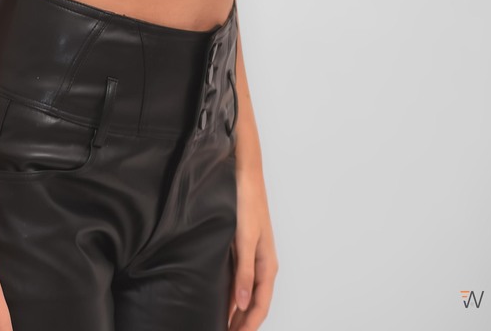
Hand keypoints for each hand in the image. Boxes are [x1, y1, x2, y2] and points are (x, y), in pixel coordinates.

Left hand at [227, 161, 278, 328]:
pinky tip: (223, 299)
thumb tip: (241, 303)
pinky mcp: (243, 248)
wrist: (244, 175)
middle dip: (243, 323)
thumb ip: (244, 271)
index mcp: (267, 265)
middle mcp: (262, 264)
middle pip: (254, 303)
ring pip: (247, 293)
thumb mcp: (245, 239)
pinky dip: (232, 294)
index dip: (248, 326)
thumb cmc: (247, 203)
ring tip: (223, 325)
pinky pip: (240, 279)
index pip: (259, 306)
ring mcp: (253, 257)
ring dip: (237, 311)